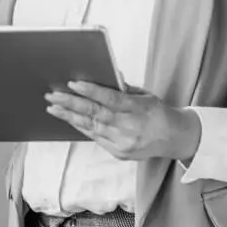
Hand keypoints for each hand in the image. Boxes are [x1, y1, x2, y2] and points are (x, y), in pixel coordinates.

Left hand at [45, 81, 201, 161]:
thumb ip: (123, 87)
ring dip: (69, 116)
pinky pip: (95, 137)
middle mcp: (129, 128)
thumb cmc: (157, 112)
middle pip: (96, 114)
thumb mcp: (144, 94)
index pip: (110, 99)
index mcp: (137, 109)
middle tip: (52, 95)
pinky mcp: (119, 153)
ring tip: (53, 107)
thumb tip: (105, 73)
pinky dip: (80, 127)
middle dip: (71, 103)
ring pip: (91, 127)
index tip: (72, 83)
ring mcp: (123, 143)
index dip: (91, 91)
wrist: (174, 139)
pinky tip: (68, 118)